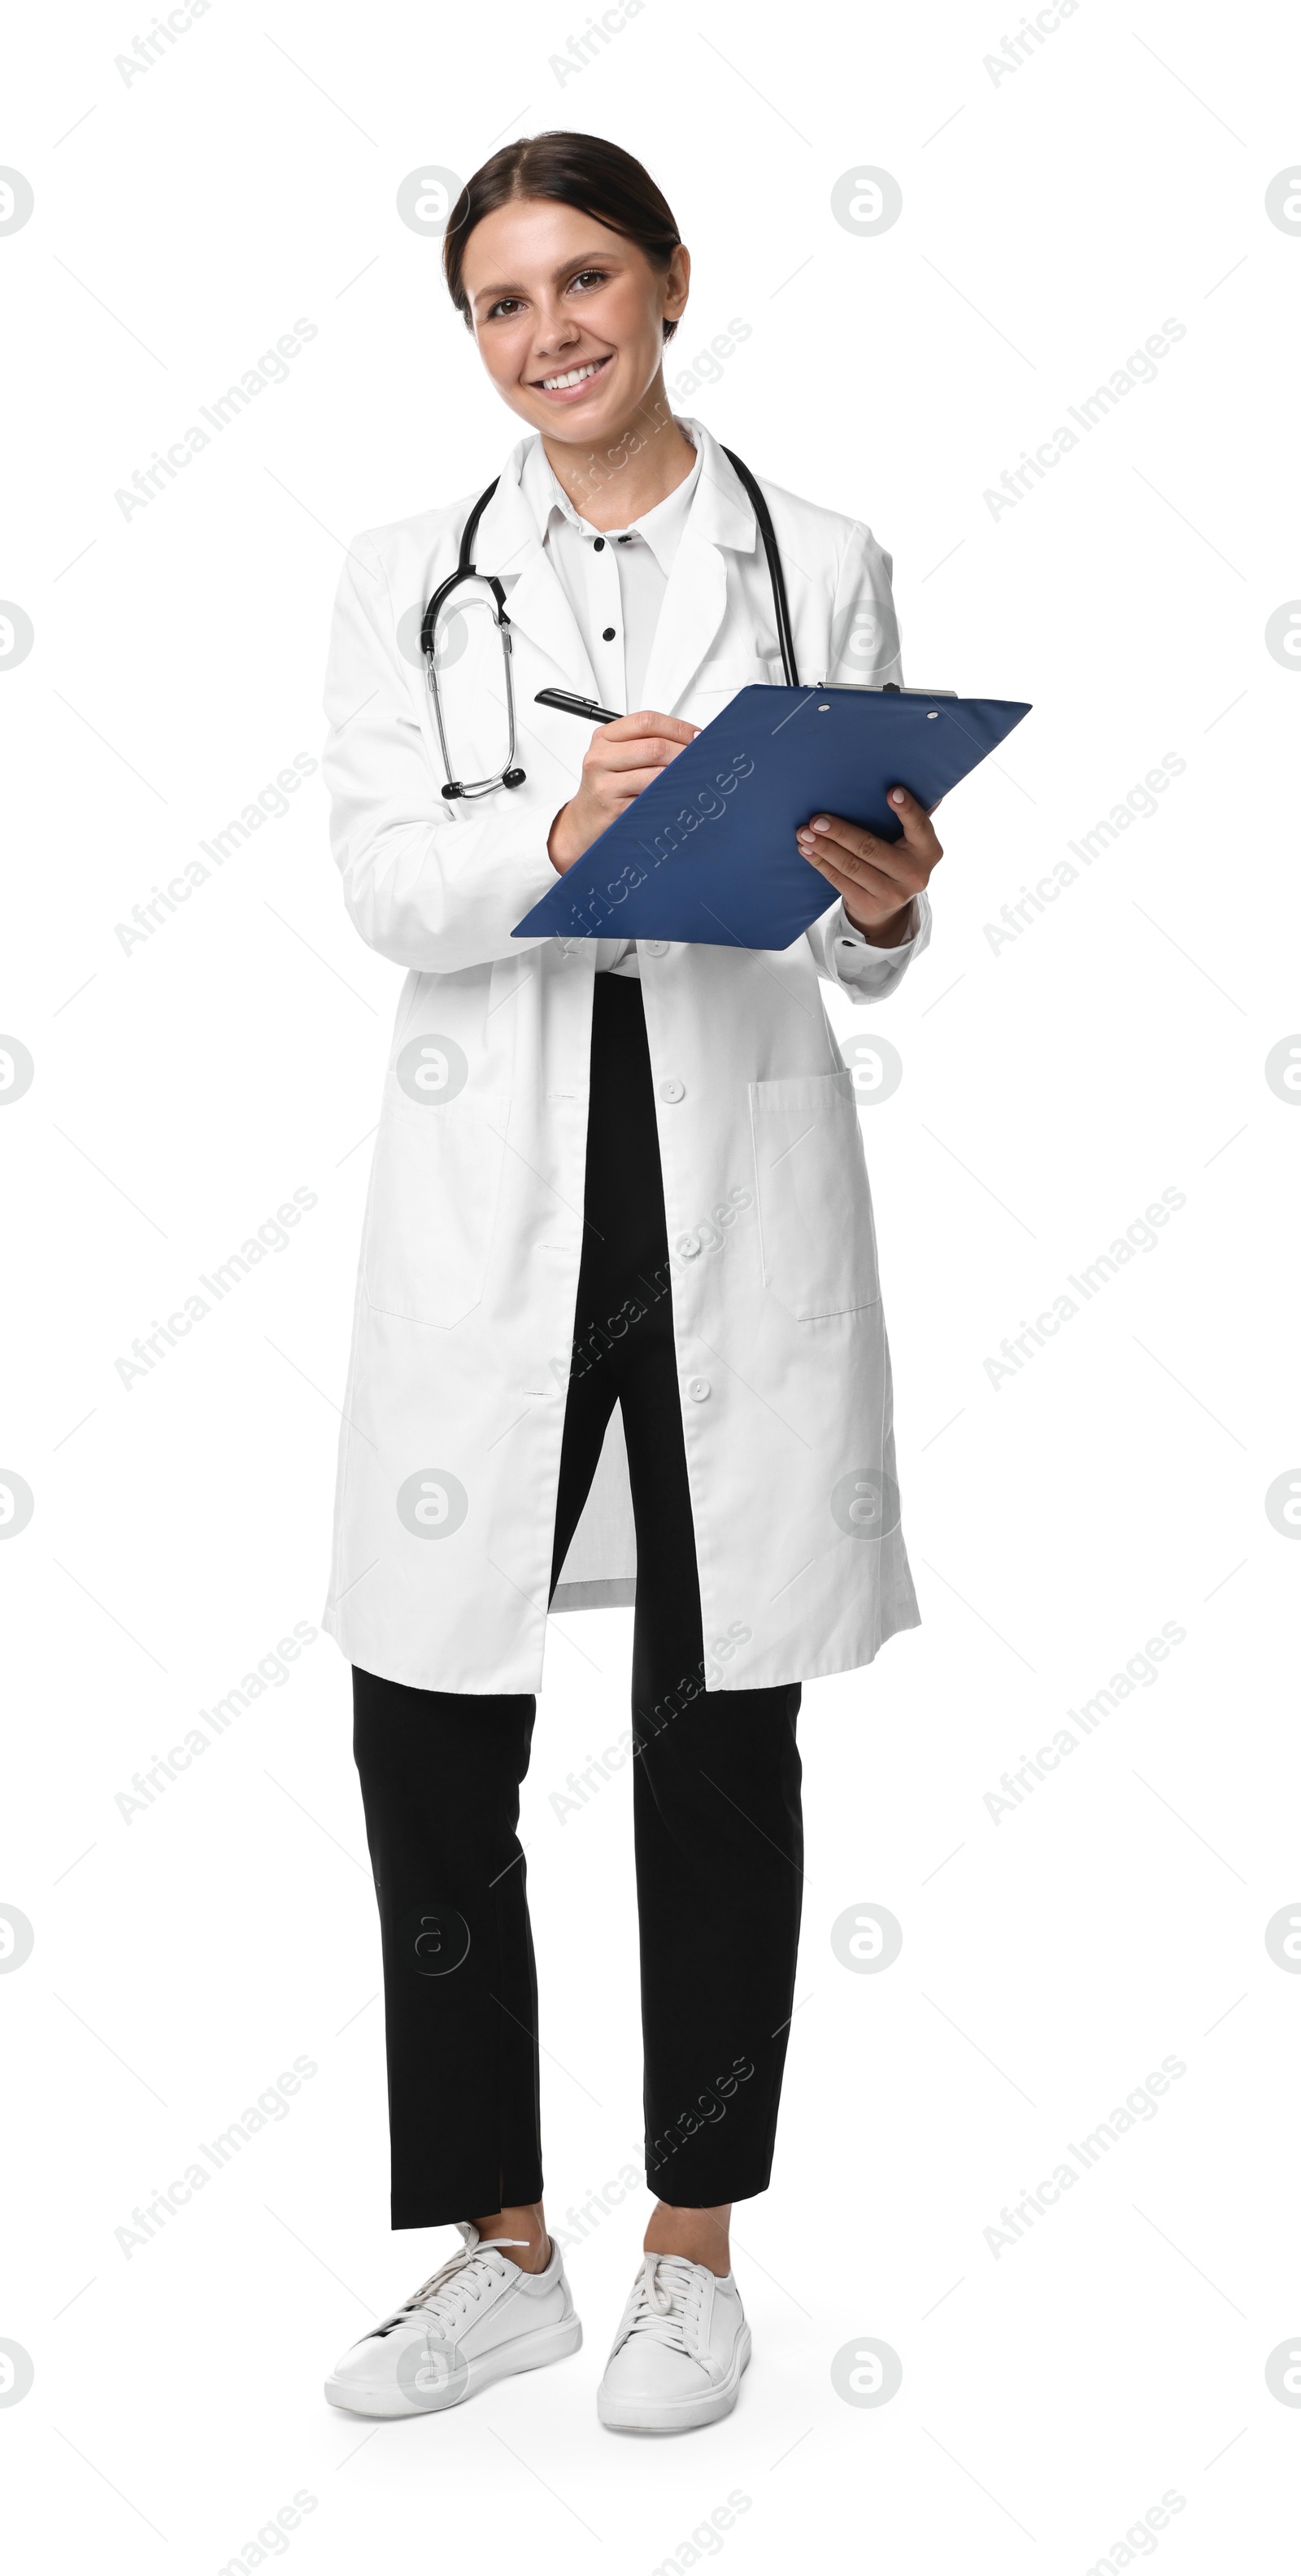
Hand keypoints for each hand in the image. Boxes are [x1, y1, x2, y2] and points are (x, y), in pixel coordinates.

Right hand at [548, 710, 698, 872]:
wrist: (584, 821)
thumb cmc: (607, 785)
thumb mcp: (616, 755)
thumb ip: (645, 741)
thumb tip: (691, 739)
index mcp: (604, 738)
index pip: (646, 722)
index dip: (678, 727)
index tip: (697, 736)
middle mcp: (600, 758)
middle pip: (654, 747)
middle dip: (685, 752)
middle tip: (701, 759)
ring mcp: (606, 785)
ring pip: (656, 774)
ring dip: (681, 775)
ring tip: (693, 776)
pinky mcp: (615, 810)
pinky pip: (652, 799)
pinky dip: (670, 795)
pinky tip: (678, 794)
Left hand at [797, 787, 942, 943]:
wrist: (891, 908)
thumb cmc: (898, 858)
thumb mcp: (912, 842)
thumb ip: (912, 817)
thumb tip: (912, 780)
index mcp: (929, 851)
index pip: (920, 826)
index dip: (907, 810)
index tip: (892, 792)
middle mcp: (915, 874)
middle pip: (872, 848)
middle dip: (841, 833)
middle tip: (817, 820)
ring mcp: (892, 894)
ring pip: (852, 866)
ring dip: (824, 847)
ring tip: (805, 833)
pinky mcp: (869, 906)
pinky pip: (840, 881)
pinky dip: (821, 863)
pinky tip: (807, 850)